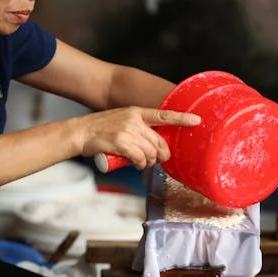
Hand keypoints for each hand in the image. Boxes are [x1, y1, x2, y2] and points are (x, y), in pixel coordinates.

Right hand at [78, 107, 200, 169]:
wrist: (80, 132)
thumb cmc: (99, 129)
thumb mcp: (120, 119)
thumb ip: (136, 126)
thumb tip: (151, 143)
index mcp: (136, 112)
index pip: (163, 115)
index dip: (182, 118)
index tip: (197, 120)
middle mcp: (134, 120)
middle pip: (159, 141)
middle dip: (161, 154)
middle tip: (156, 160)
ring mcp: (127, 131)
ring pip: (150, 152)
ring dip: (149, 162)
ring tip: (141, 163)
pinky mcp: (121, 142)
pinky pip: (140, 157)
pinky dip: (141, 164)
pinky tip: (137, 164)